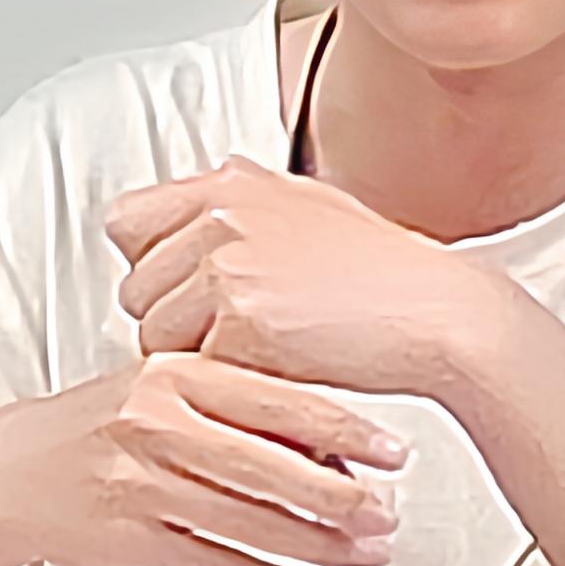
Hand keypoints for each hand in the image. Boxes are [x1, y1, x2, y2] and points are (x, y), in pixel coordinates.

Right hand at [0, 353, 408, 565]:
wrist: (7, 474)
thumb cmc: (93, 427)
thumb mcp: (158, 385)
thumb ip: (232, 400)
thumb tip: (324, 436)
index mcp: (173, 376)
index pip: (276, 400)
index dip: (343, 429)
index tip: (392, 449)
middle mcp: (159, 426)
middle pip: (273, 467)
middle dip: (344, 498)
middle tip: (389, 512)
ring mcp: (146, 487)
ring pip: (255, 523)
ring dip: (322, 546)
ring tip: (368, 554)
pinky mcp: (138, 543)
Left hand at [108, 162, 515, 402]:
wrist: (439, 314)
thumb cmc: (383, 271)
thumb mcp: (308, 204)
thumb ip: (242, 197)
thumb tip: (203, 185)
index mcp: (228, 185)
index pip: (125, 222)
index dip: (150, 263)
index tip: (185, 287)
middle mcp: (219, 217)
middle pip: (134, 288)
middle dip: (172, 319)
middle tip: (234, 331)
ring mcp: (227, 267)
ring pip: (153, 335)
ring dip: (194, 355)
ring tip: (258, 350)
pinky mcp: (241, 322)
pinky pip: (193, 369)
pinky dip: (226, 380)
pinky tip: (274, 368)